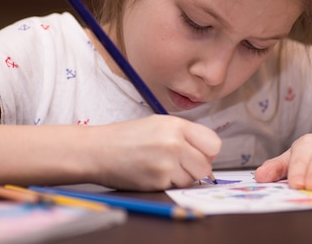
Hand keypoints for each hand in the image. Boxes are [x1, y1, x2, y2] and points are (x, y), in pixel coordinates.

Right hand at [88, 115, 220, 190]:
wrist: (98, 150)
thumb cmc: (127, 137)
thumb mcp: (158, 124)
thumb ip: (185, 135)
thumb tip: (208, 155)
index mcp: (176, 125)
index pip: (213, 144)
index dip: (207, 151)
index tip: (199, 153)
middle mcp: (174, 143)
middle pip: (205, 165)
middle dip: (195, 167)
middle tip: (179, 163)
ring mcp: (166, 164)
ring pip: (192, 179)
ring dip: (181, 177)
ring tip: (162, 166)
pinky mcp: (158, 182)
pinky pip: (175, 187)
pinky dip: (167, 183)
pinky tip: (152, 172)